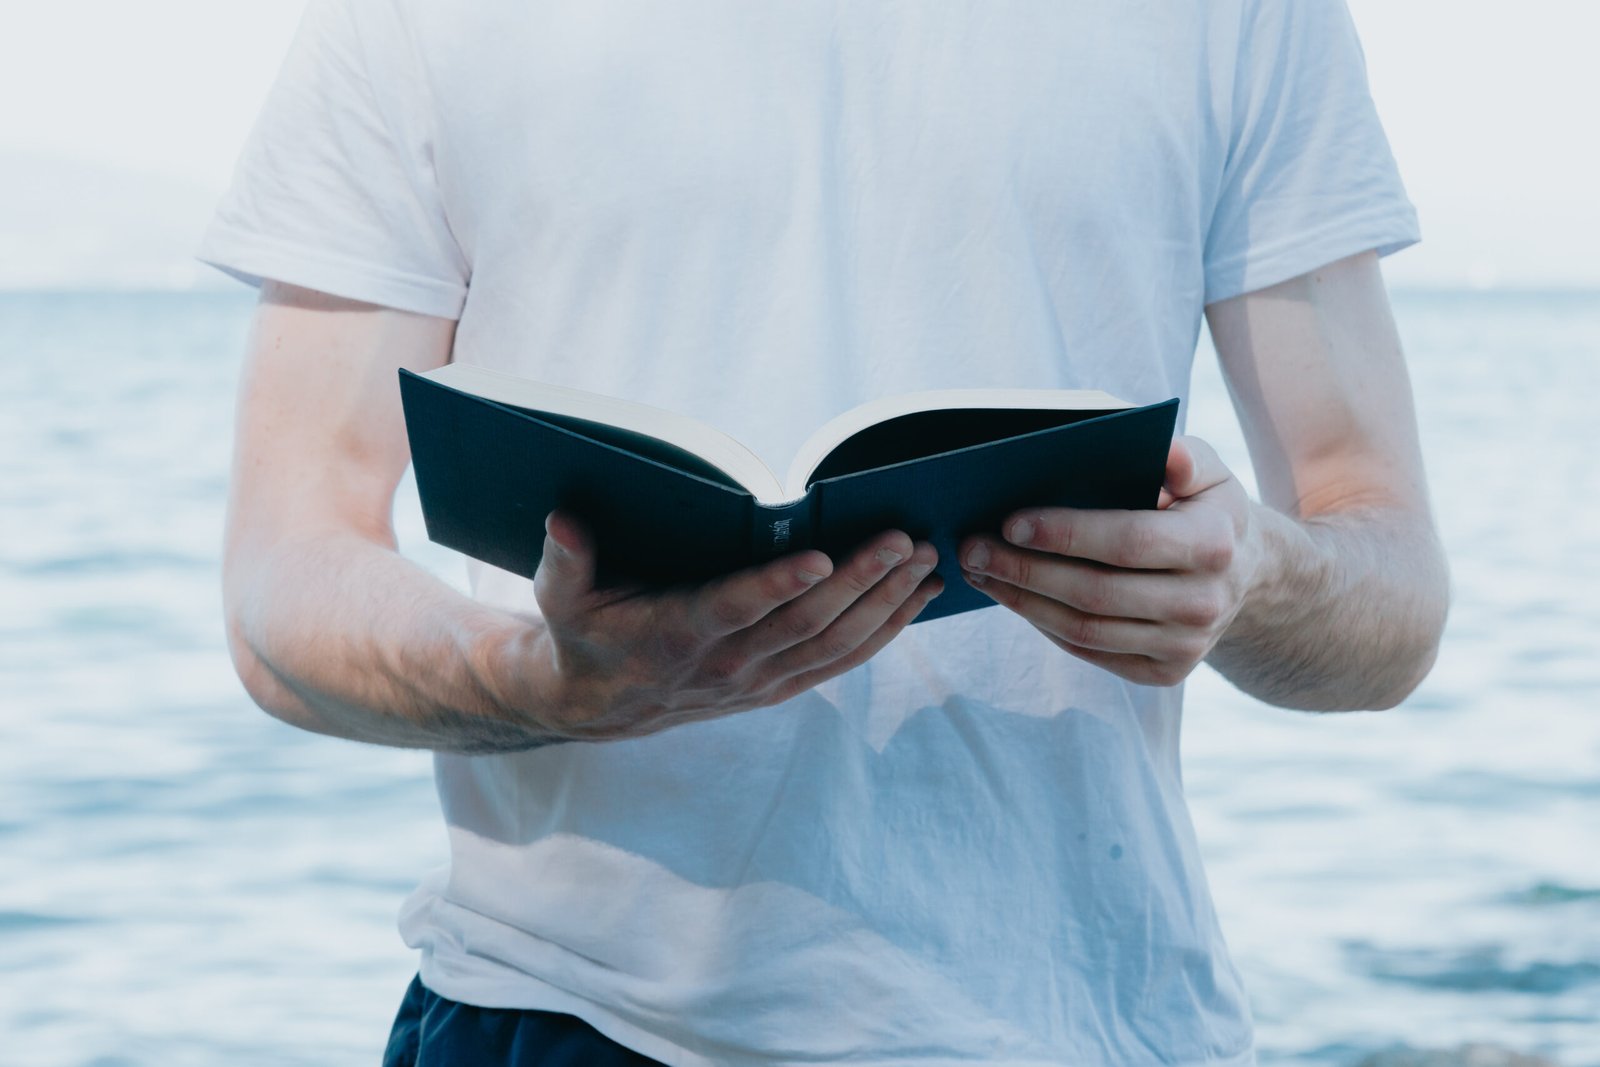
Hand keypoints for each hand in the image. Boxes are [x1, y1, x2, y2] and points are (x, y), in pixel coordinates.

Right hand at [511, 512, 942, 740]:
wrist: (599, 705)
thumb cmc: (584, 632)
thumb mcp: (561, 596)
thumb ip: (564, 558)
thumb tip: (562, 520)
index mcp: (677, 634)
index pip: (734, 608)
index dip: (777, 585)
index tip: (819, 555)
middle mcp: (726, 664)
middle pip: (804, 624)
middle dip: (860, 580)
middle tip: (903, 538)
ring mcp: (759, 681)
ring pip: (835, 644)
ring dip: (885, 602)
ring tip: (925, 560)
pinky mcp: (780, 688)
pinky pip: (843, 661)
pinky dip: (886, 631)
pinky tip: (918, 598)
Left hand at [958, 437, 1261, 686]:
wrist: (1247, 575)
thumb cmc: (1206, 508)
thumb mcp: (1208, 471)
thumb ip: (1181, 456)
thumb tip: (1161, 451)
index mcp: (1214, 545)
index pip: (1129, 542)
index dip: (1066, 534)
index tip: (1010, 522)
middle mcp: (1204, 603)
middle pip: (1096, 593)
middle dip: (1024, 571)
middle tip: (972, 548)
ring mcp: (1185, 647)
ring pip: (1084, 631)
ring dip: (1022, 601)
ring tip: (979, 573)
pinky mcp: (1164, 674)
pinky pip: (1088, 652)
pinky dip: (1043, 624)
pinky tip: (1012, 597)